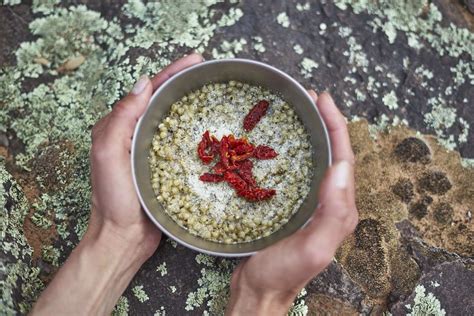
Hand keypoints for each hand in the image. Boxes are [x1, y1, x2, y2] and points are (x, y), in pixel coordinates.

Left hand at [31, 53, 203, 315]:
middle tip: (209, 72)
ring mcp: (150, 151)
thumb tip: (143, 85)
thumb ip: (121, 120)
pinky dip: (195, 131)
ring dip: (191, 103)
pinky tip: (211, 130)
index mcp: (119, 128)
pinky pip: (181, 142)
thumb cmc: (113, 201)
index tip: (195, 60)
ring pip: (173, 119)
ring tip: (214, 93)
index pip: (147, 91)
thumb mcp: (108, 156)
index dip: (171, 72)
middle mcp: (134, 135)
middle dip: (184, 82)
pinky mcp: (164, 167)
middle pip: (162, 100)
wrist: (122, 239)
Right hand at [227, 92, 357, 314]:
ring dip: (311, 133)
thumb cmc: (283, 273)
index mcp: (339, 209)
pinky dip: (293, 150)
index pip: (343, 158)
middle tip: (311, 98)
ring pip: (316, 160)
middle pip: (333, 154)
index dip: (336, 125)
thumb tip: (340, 167)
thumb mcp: (312, 248)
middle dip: (326, 123)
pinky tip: (279, 143)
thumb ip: (333, 213)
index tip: (323, 99)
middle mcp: (329, 203)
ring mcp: (310, 203)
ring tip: (299, 112)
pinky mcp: (292, 205)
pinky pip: (298, 170)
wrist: (260, 291)